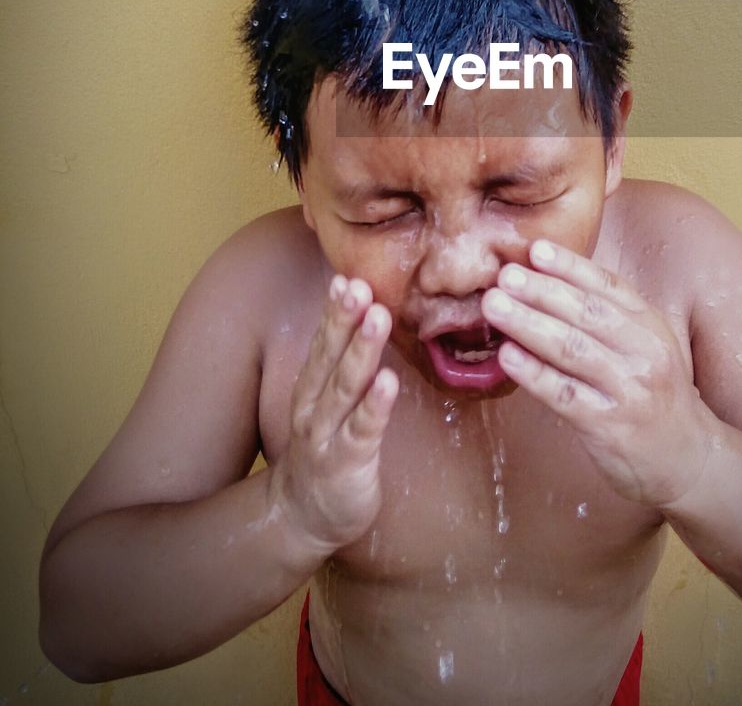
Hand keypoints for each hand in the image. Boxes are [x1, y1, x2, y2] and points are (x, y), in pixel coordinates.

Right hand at [268, 276, 398, 564]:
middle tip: (359, 283)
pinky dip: (375, 405)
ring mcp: (327, 435)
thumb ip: (342, 364)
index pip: (324, 341)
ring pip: (345, 387)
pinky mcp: (347, 463)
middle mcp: (314, 406)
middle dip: (344, 318)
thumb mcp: (328, 402)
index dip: (334, 309)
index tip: (345, 275)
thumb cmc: (325, 450)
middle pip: (330, 355)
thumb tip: (366, 315)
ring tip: (378, 317)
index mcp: (312, 387)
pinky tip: (388, 381)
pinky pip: (363, 430)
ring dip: (362, 350)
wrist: (302, 517)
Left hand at [481, 240, 714, 508]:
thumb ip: (607, 317)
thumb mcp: (646, 346)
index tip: (536, 248)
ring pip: (573, 349)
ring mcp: (628, 390)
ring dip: (529, 324)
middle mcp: (643, 353)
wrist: (689, 459)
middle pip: (587, 313)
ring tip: (495, 306)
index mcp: (650, 325)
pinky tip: (507, 356)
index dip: (571, 266)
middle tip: (505, 274)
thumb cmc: (655, 394)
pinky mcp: (609, 425)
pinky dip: (533, 373)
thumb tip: (544, 284)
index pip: (608, 286)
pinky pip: (564, 394)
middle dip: (542, 290)